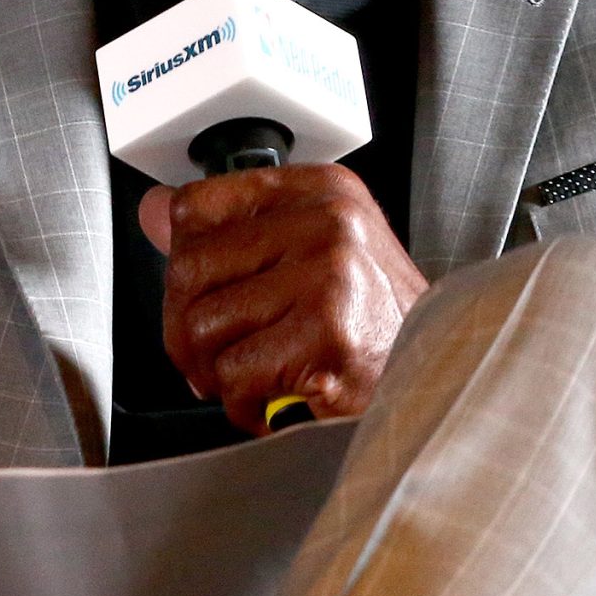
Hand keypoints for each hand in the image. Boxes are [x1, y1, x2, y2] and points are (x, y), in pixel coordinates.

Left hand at [138, 164, 425, 431]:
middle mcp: (327, 220)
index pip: (197, 205)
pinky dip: (243, 404)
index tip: (206, 294)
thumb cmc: (376, 328)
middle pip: (188, 270)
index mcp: (320, 191)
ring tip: (254, 379)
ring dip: (216, 372)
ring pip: (203, 326)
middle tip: (219, 358)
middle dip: (189, 332)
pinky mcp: (328, 331)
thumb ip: (232, 233)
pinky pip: (235, 373)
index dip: (185, 263)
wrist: (441, 385)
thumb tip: (153, 211)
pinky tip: (275, 401)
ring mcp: (329, 273)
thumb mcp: (311, 257)